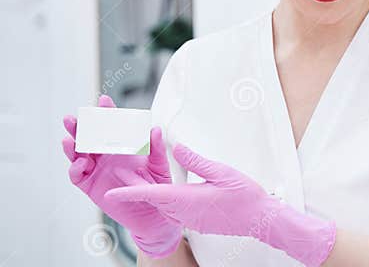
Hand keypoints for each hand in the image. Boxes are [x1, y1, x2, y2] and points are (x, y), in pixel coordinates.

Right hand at [61, 95, 182, 257]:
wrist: (152, 213)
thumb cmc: (157, 186)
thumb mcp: (159, 165)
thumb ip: (155, 148)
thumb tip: (155, 129)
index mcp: (121, 145)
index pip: (112, 125)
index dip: (107, 113)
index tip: (104, 101)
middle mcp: (105, 154)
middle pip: (88, 137)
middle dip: (80, 126)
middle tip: (73, 117)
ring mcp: (96, 169)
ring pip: (78, 154)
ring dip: (72, 145)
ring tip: (68, 138)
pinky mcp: (90, 186)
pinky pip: (78, 176)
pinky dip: (75, 168)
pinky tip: (80, 163)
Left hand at [104, 144, 336, 266]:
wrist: (259, 219)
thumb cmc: (244, 196)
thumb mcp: (220, 171)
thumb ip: (195, 160)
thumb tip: (175, 147)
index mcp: (186, 200)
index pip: (151, 195)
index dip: (129, 191)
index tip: (109, 192)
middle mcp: (183, 212)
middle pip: (154, 198)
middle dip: (137, 185)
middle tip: (122, 169)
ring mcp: (189, 219)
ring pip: (164, 204)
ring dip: (152, 191)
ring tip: (141, 175)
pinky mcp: (195, 221)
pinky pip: (175, 209)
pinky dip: (167, 198)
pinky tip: (168, 188)